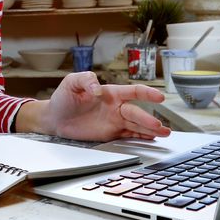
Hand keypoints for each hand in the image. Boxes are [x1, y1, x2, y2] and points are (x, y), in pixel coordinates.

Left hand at [42, 72, 170, 141]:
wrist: (55, 118)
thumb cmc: (64, 97)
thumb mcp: (72, 82)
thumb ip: (85, 80)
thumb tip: (97, 89)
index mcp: (110, 93)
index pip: (132, 92)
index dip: (147, 94)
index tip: (159, 97)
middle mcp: (116, 107)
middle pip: (136, 113)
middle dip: (148, 119)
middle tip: (158, 126)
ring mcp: (114, 121)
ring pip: (136, 125)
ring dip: (150, 129)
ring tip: (165, 133)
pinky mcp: (110, 133)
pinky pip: (129, 135)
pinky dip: (140, 138)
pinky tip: (151, 139)